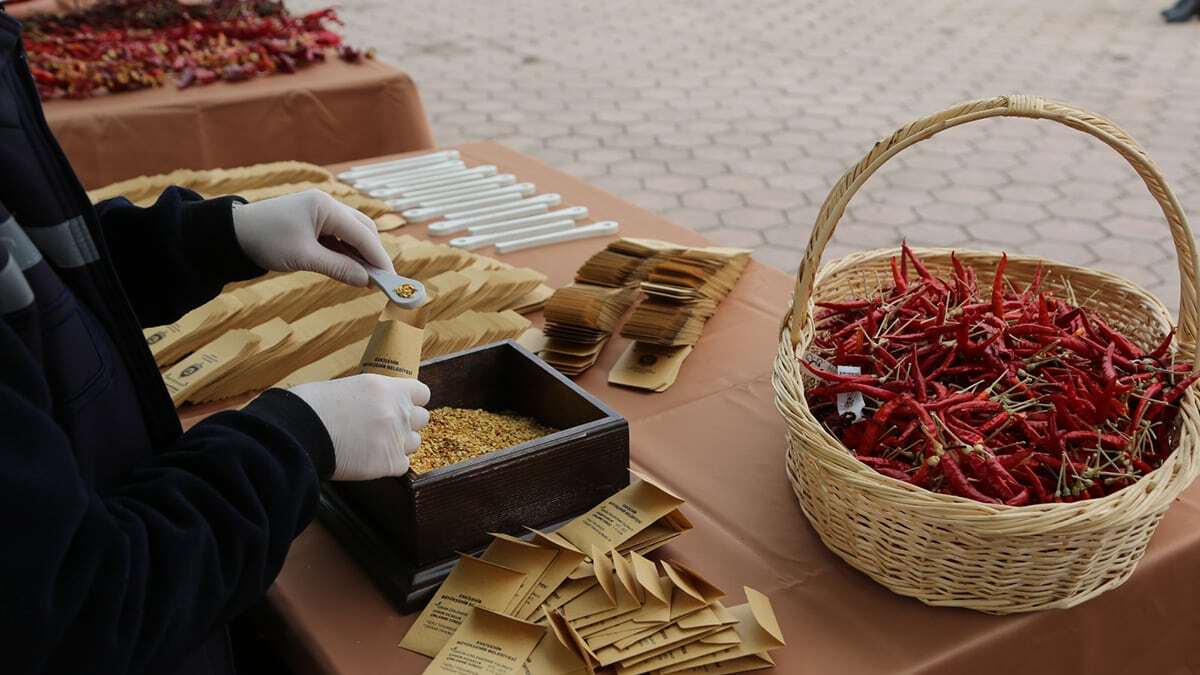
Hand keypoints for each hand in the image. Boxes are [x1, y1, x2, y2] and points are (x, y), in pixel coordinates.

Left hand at [231, 189, 393, 286]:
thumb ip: (338, 268)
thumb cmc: (265, 240)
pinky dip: (347, 253)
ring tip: (367, 279)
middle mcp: (328, 205)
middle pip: (364, 230)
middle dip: (374, 255)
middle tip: (382, 281)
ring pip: (353, 234)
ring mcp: (321, 212)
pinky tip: (350, 269)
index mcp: (326, 207)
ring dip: (360, 255)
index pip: (363, 233)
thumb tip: (366, 281)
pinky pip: (339, 237)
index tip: (392, 279)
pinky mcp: (314, 222)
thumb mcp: (303, 257)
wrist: (233, 233)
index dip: (379, 257)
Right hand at [290, 374, 430, 479]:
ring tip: (374, 445)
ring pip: (414, 443)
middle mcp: (397, 411)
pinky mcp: (389, 463)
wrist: (299, 432)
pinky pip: (402, 465)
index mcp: (387, 387)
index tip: (401, 406)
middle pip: (421, 418)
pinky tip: (369, 460)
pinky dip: (389, 465)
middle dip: (406, 423)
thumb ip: (372, 397)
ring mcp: (395, 438)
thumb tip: (377, 404)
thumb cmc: (312, 407)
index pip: (422, 393)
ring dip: (399, 444)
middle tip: (384, 428)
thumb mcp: (348, 387)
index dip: (412, 401)